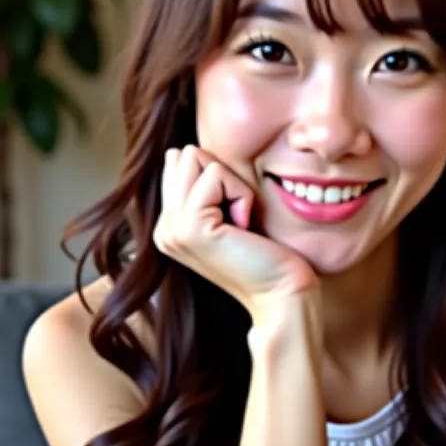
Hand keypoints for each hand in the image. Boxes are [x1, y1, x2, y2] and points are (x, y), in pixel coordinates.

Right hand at [153, 145, 319, 319]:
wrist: (281, 294)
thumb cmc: (267, 255)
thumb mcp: (229, 213)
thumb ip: (203, 187)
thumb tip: (183, 150)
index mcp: (169, 225)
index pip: (178, 162)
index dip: (217, 176)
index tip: (233, 215)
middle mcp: (163, 228)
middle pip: (184, 155)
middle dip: (221, 175)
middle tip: (238, 217)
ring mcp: (171, 229)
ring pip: (196, 159)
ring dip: (231, 184)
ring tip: (241, 222)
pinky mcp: (190, 227)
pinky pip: (215, 175)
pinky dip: (240, 193)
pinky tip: (245, 226)